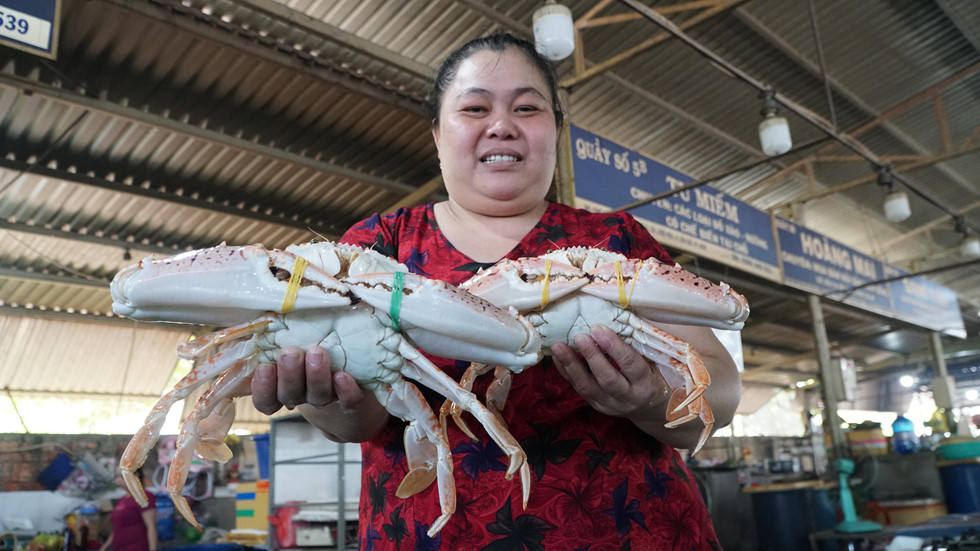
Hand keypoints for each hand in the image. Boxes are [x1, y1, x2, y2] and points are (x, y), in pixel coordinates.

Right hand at [251, 345, 368, 414]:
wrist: (352, 388)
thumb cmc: (309, 356)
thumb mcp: (287, 347)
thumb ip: (270, 337)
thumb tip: (248, 317)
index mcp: (281, 387)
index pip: (265, 398)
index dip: (262, 388)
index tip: (263, 368)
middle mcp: (302, 396)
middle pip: (290, 394)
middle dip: (289, 375)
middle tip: (290, 353)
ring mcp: (327, 398)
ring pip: (318, 395)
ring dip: (315, 375)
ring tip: (317, 352)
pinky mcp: (352, 399)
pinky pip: (348, 399)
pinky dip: (345, 390)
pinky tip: (343, 376)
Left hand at [551, 325, 669, 419]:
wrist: (647, 408)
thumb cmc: (649, 376)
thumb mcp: (651, 362)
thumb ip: (635, 346)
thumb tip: (611, 318)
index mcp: (646, 384)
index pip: (631, 365)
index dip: (615, 347)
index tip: (599, 329)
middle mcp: (628, 398)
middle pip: (608, 379)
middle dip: (592, 357)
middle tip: (579, 337)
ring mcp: (609, 404)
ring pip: (587, 387)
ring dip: (571, 365)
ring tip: (558, 346)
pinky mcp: (595, 405)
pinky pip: (577, 388)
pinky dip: (565, 371)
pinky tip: (556, 356)